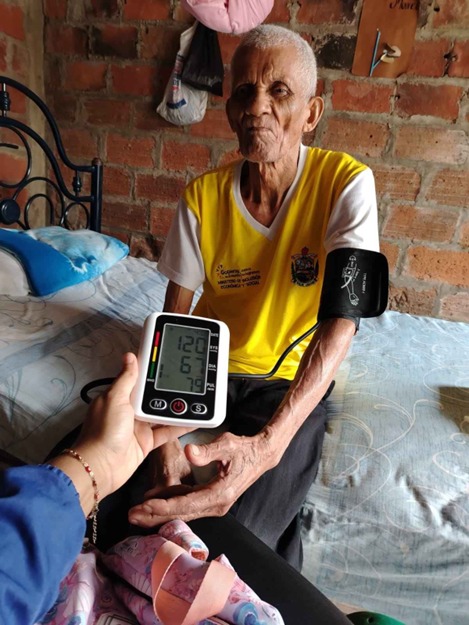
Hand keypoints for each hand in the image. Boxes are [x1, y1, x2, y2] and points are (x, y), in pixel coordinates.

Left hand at [68, 352, 192, 497]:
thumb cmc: (104, 431)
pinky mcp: (147, 442)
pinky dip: (180, 426)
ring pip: (162, 413)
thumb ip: (126, 379)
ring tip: (197, 397)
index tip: (170, 360)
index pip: (138, 379)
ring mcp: (139, 426)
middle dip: (169, 389)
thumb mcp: (115, 399)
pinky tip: (194, 419)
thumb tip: (129, 356)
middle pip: (153, 396)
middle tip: (191, 378)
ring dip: (177, 407)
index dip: (153, 370)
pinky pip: (166, 431)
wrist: (101, 467)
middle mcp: (129, 410)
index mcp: (119, 396)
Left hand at [128, 429, 279, 526]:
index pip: (185, 504)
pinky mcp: (212, 502)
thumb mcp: (227, 445)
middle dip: (156, 515)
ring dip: (161, 514)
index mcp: (218, 494)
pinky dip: (171, 509)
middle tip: (133, 515)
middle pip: (181, 514)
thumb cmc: (245, 449)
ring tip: (139, 515)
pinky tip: (157, 509)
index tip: (144, 505)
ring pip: (183, 514)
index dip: (163, 505)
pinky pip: (188, 509)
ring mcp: (214, 505)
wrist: (261, 455)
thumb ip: (208, 450)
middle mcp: (216, 504)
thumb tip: (190, 452)